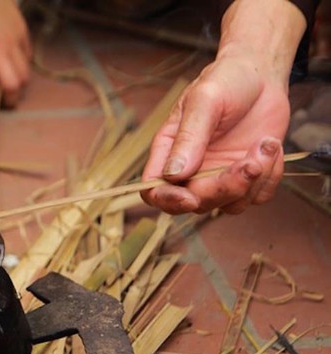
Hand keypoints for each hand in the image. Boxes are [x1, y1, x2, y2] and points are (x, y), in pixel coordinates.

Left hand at [0, 0, 30, 114]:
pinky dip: (22, 66)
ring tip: (11, 87)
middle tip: (4, 102)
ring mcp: (12, 40)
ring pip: (24, 73)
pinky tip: (13, 66)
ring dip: (19, 85)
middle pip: (12, 82)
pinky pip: (27, 58)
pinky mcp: (22, 33)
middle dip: (10, 98)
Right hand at [141, 0, 305, 215]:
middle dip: (225, 188)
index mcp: (169, 152)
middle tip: (250, 162)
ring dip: (255, 180)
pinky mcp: (249, 178)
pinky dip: (271, 176)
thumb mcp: (204, 100)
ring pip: (231, 204)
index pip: (155, 190)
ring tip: (266, 143)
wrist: (261, 75)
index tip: (189, 198)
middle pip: (197, 203)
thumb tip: (173, 174)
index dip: (167, 200)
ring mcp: (220, 176)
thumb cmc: (225, 81)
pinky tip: (270, 146)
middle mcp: (192, 171)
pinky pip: (258, 196)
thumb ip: (189, 136)